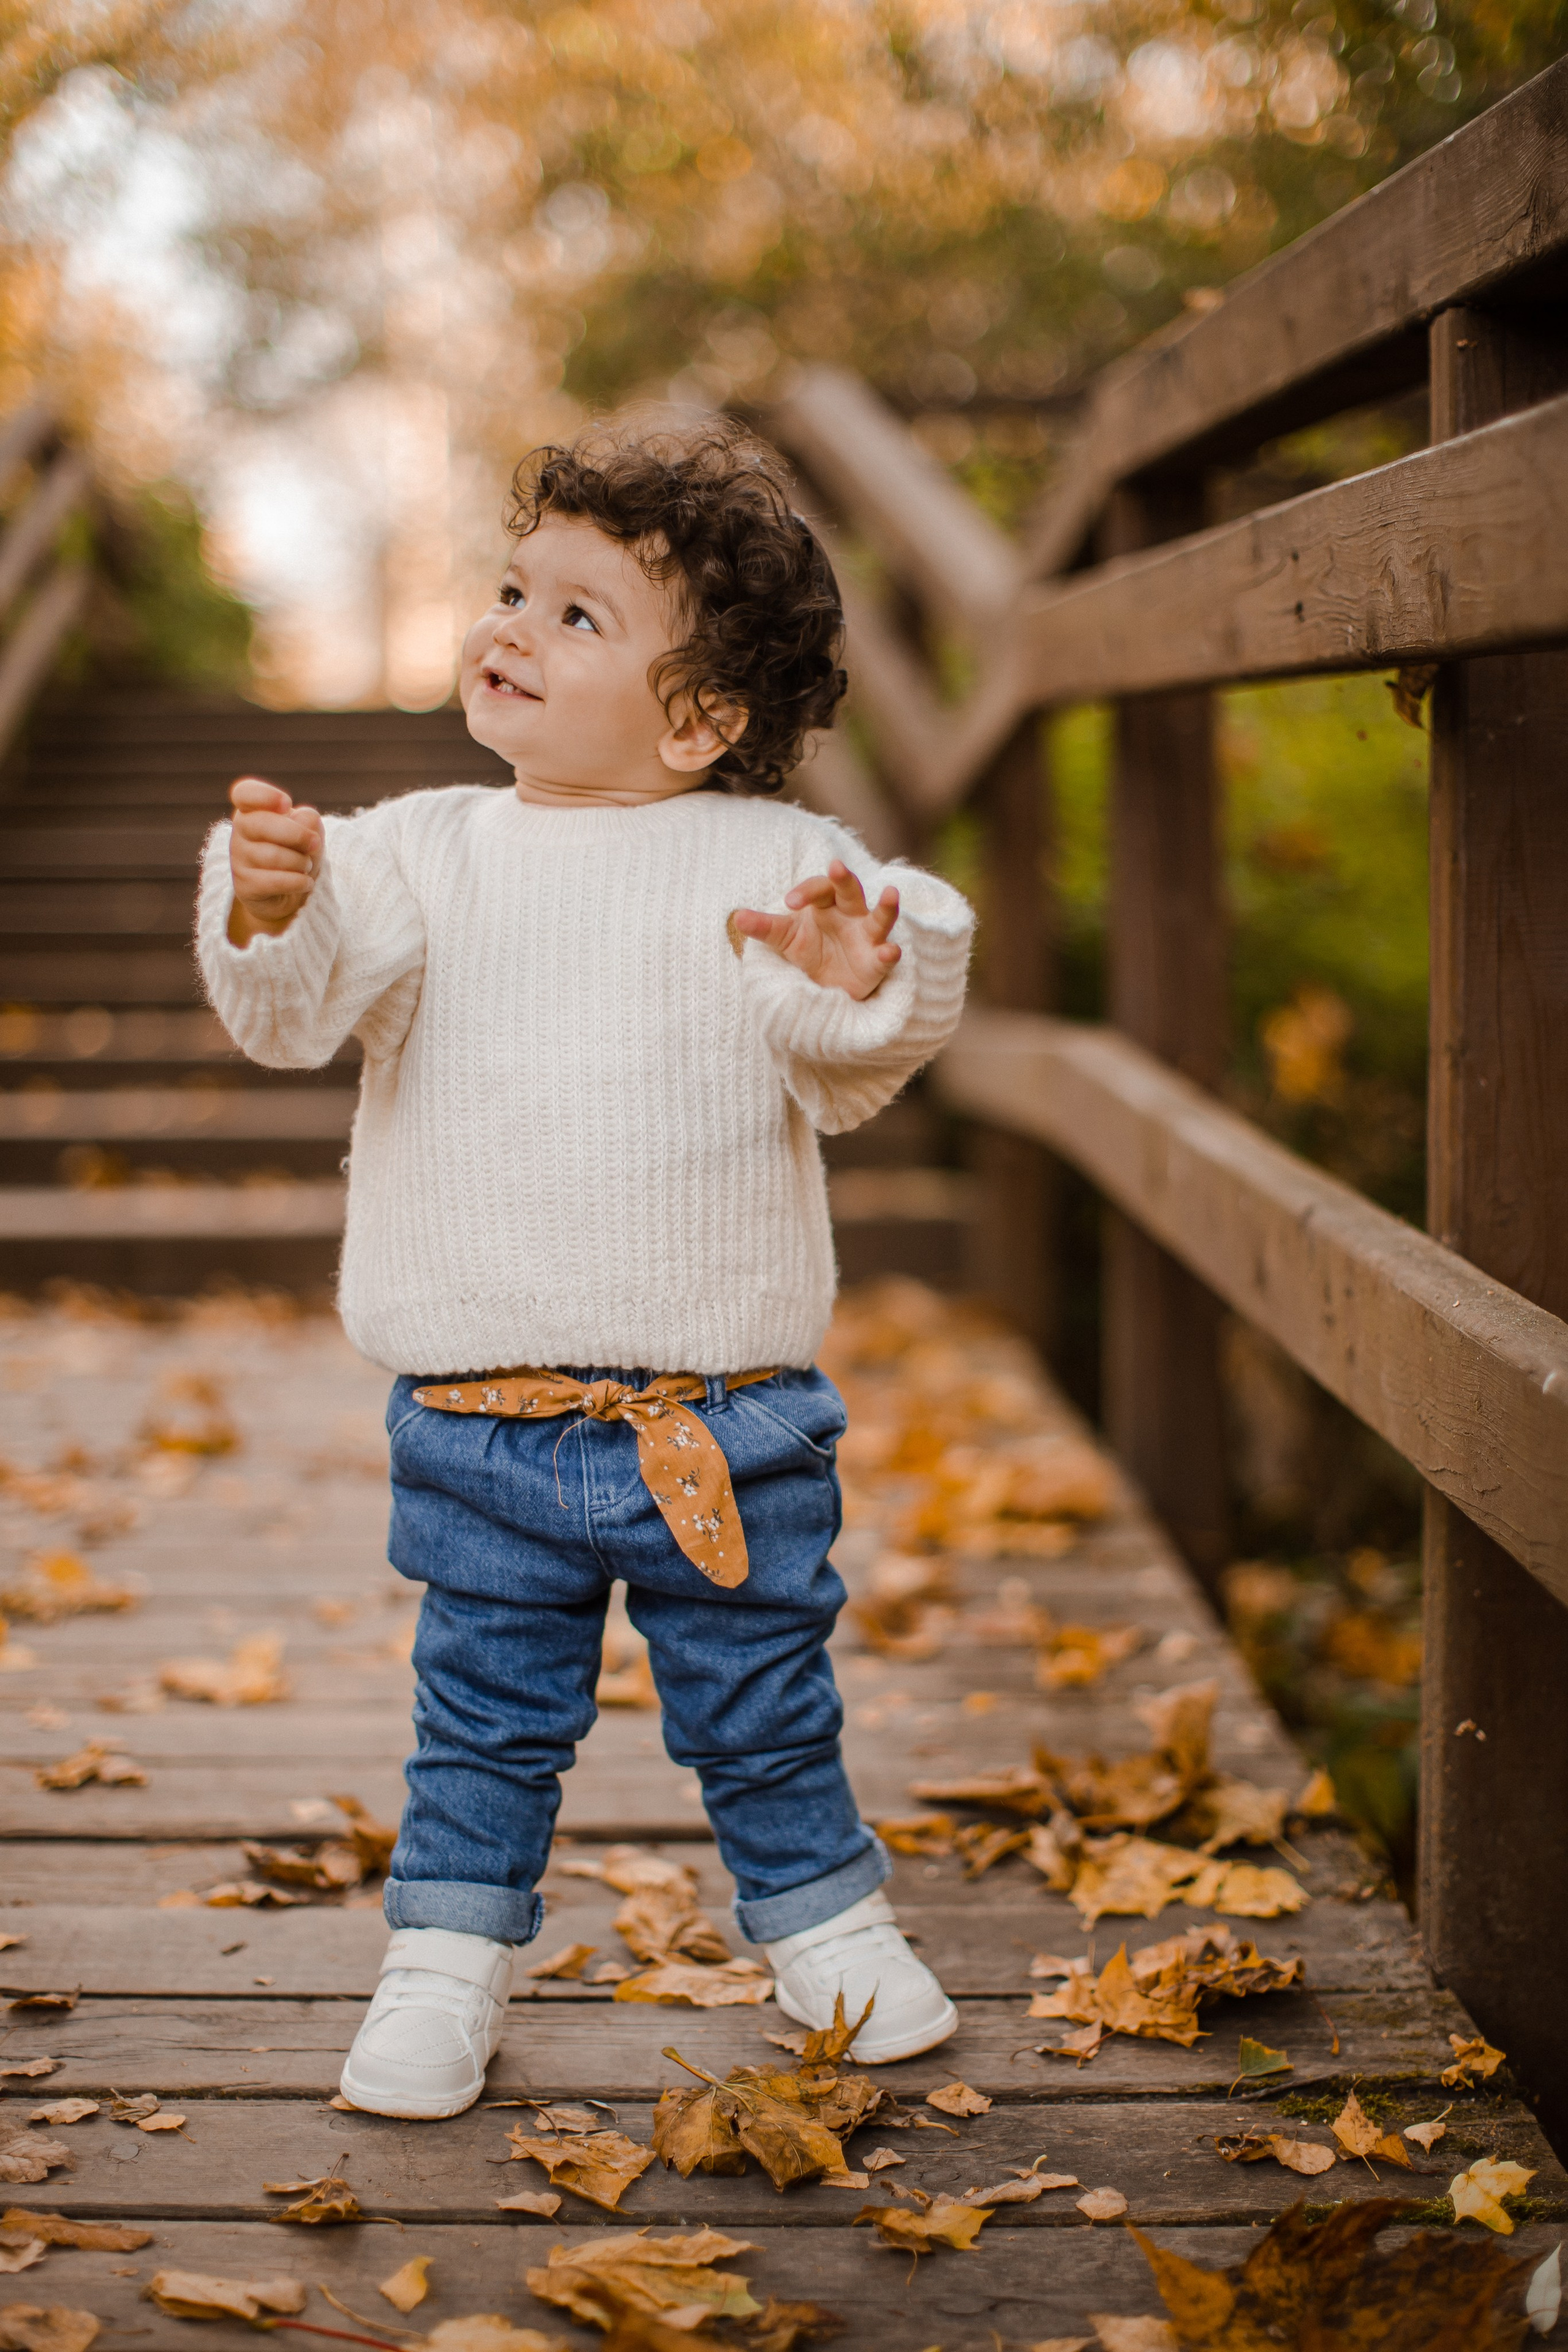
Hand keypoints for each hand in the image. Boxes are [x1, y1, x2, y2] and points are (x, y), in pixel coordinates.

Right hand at [227, 777, 324, 945]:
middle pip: (262, 824)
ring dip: (300, 862)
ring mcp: (239, 859)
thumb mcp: (309, 831)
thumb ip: (308, 820)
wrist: (289, 892)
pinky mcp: (245, 885)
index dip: (264, 795)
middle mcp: (240, 832)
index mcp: (252, 810)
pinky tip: (306, 882)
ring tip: (306, 866)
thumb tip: (306, 819)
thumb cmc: (297, 852)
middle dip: (297, 835)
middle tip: (315, 843)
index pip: (244, 794)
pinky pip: (275, 881)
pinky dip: (298, 882)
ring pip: (273, 856)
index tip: (287, 803)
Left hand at [732, 860, 899, 998]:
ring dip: (887, 906)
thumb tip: (737, 918)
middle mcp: (851, 914)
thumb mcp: (784, 939)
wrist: (826, 987)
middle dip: (843, 879)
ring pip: (880, 917)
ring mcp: (867, 937)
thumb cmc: (809, 952)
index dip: (805, 892)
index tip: (788, 903)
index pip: (818, 888)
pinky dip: (890, 953)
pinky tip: (891, 951)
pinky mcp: (876, 963)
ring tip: (891, 892)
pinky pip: (887, 956)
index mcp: (826, 904)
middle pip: (850, 890)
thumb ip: (765, 928)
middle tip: (834, 866)